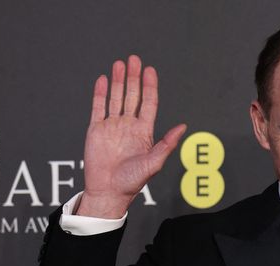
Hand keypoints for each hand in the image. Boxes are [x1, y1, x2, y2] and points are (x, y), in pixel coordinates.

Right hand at [78, 55, 186, 217]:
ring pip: (116, 98)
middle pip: (132, 96)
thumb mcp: (154, 163)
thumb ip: (167, 143)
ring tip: (120, 64)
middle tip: (134, 59)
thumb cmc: (133, 181)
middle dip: (134, 77)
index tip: (150, 70)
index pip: (148, 103)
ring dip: (118, 81)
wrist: (108, 191)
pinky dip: (100, 93)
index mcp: (144, 132)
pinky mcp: (96, 130)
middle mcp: (129, 126)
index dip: (150, 87)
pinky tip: (104, 80)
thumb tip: (183, 126)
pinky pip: (98, 107)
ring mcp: (112, 126)